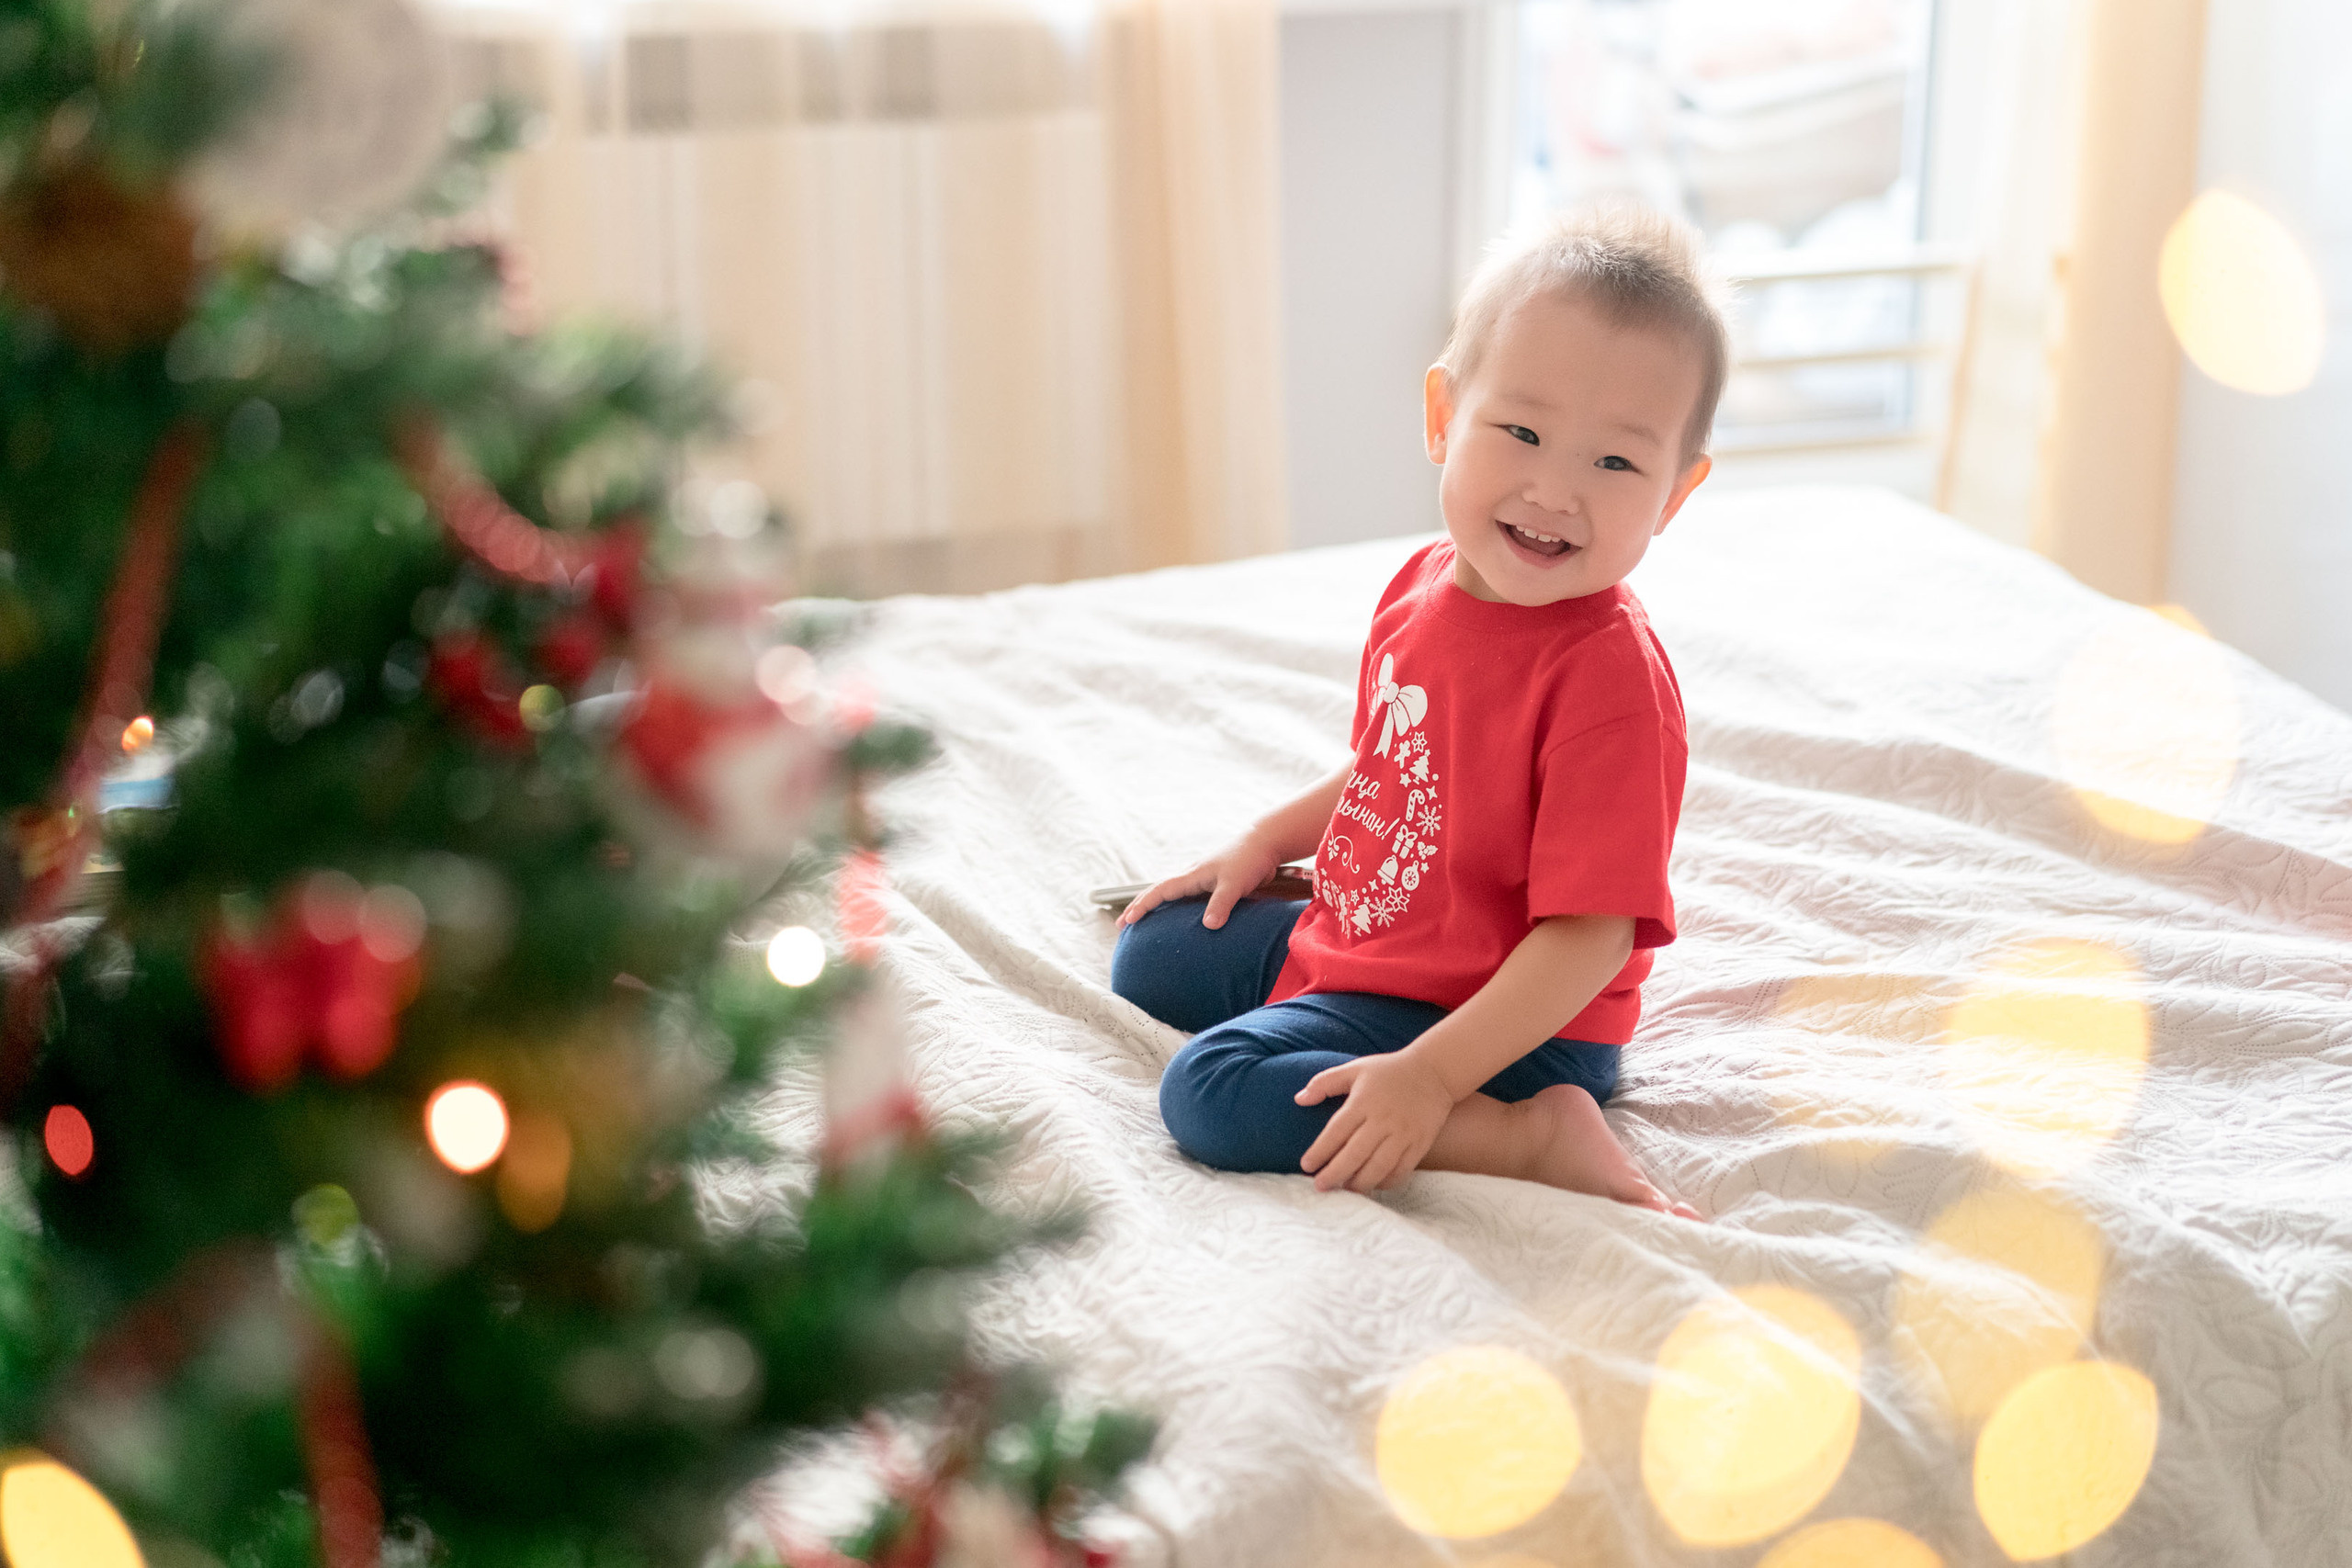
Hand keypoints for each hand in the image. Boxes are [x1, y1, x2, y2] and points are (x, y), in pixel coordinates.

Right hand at [1116, 833, 1282, 930]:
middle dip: (1139, 907)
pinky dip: (1175, 908)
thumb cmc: (1249, 860)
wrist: (1265, 843)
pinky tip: (1177, 919)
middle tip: (1122, 924)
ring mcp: (1202, 880)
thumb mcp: (1234, 883)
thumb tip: (1208, 926)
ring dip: (1155, 907)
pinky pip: (1186, 898)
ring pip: (1171, 894)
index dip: (1142, 906)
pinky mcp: (1213, 885)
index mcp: (1192, 875)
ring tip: (1142, 922)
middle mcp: (1192, 877)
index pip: (1159, 891)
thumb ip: (1221, 904)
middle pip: (1158, 892)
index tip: (1127, 920)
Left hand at [1296, 1051, 1455, 1192]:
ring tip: (1345, 1190)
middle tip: (1320, 1186)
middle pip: (1355, 1154)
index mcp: (1363, 1102)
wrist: (1436, 1071)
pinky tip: (1373, 1185)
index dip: (1320, 1152)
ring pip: (1378, 1167)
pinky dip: (1386, 1182)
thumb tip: (1299, 1099)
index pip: (1336, 1132)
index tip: (1306, 1166)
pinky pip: (1401, 1170)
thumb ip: (1324, 1082)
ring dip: (1360, 1183)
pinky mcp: (1420, 1143)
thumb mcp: (1355, 1068)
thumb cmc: (1389, 1071)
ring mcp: (1403, 1134)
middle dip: (1335, 1174)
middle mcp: (1383, 1120)